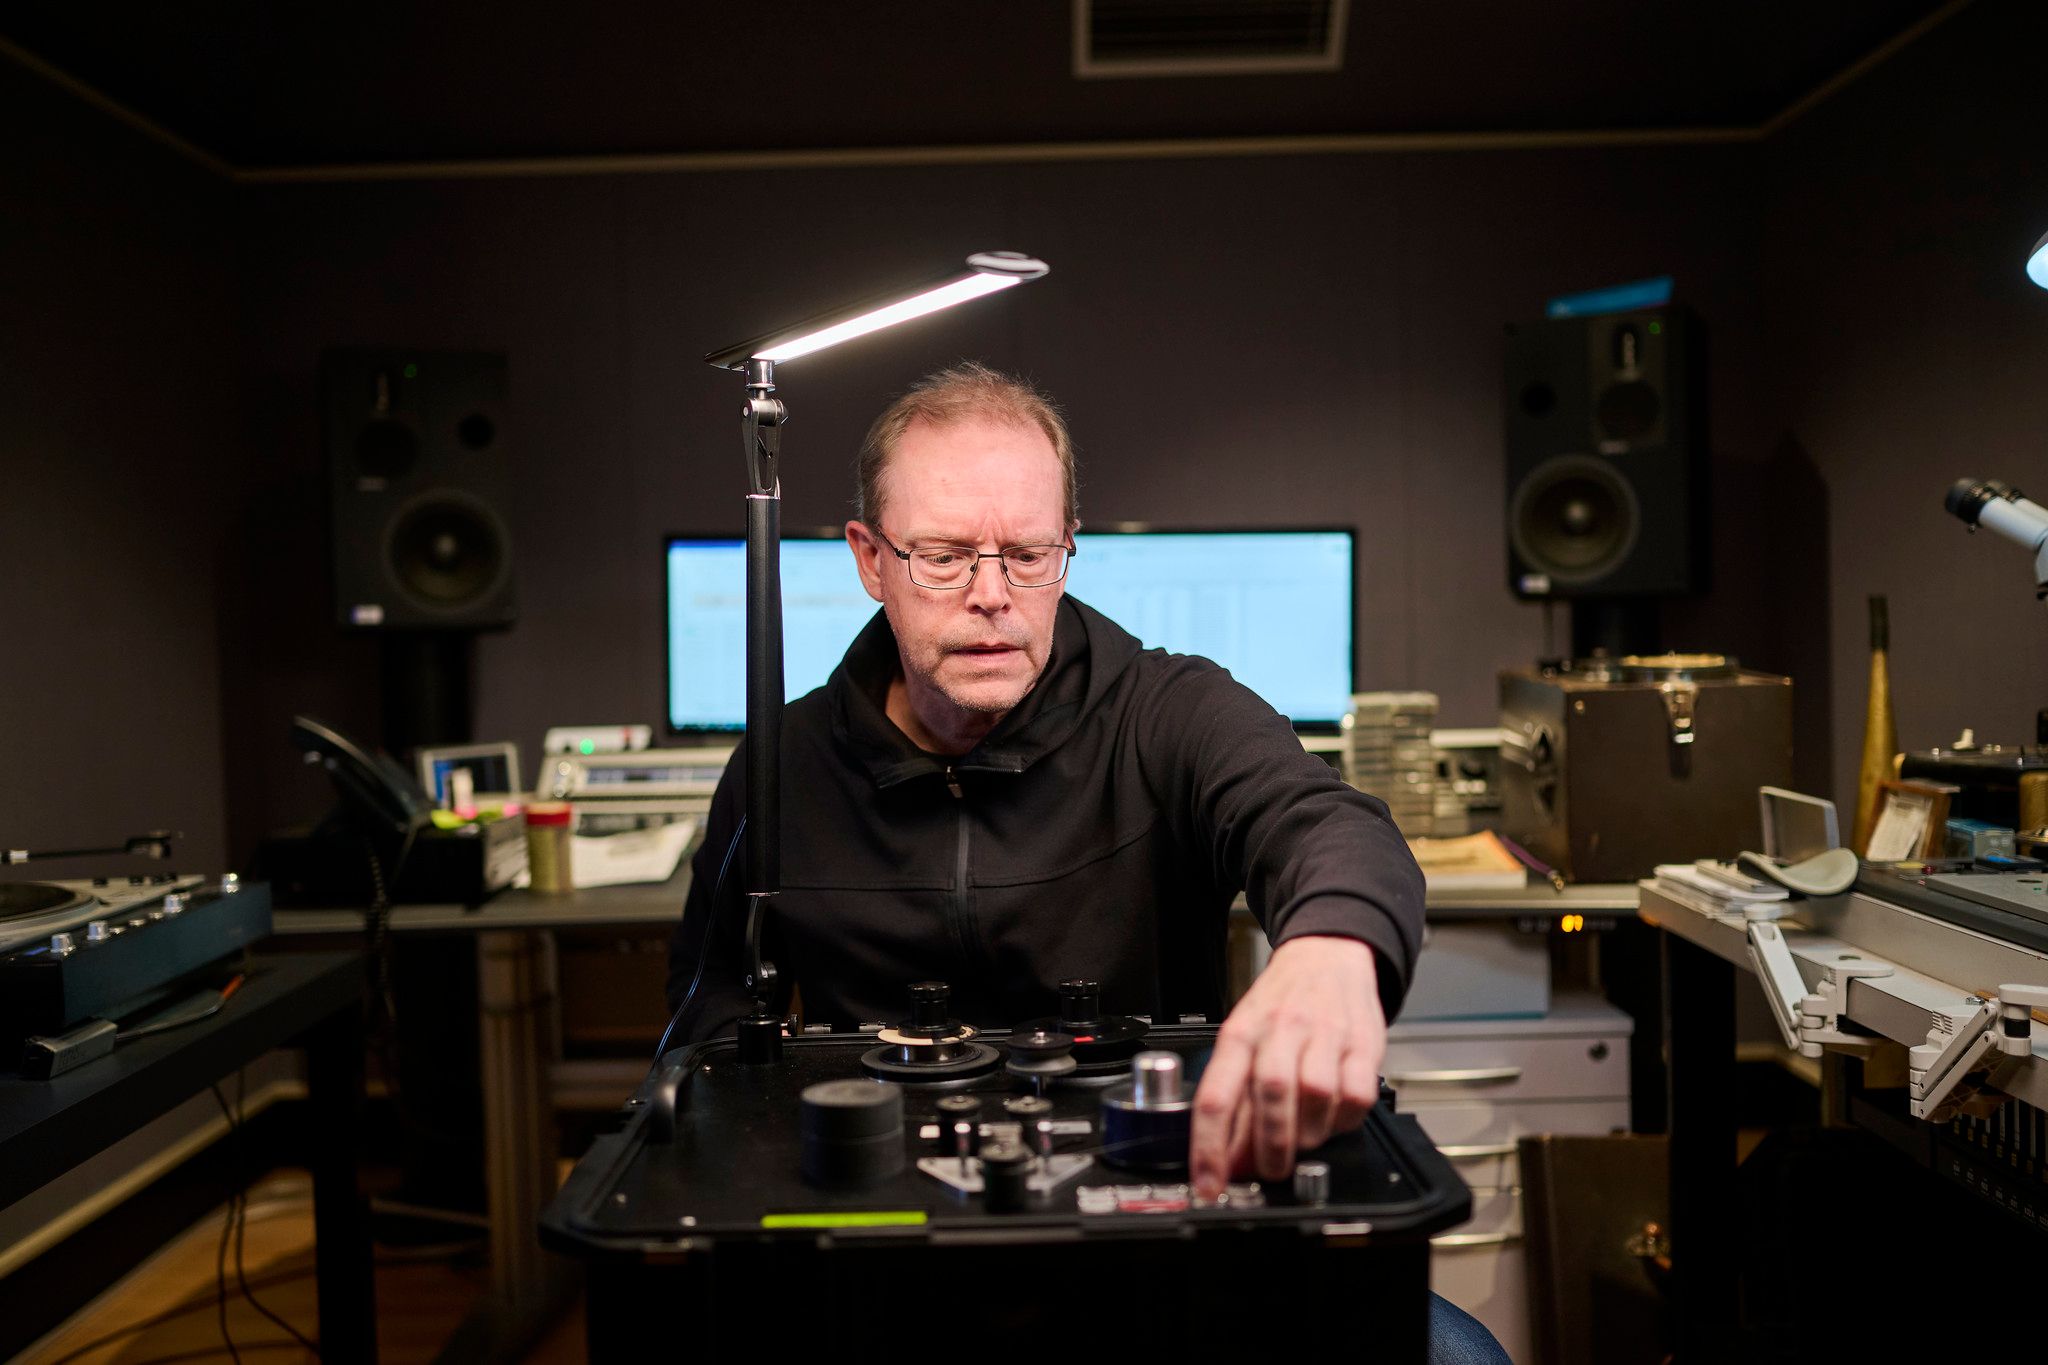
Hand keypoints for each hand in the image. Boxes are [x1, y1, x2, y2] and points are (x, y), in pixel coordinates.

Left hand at [1190, 935, 1385, 1199]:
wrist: (1326, 955)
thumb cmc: (1279, 1005)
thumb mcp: (1244, 1040)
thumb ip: (1236, 1098)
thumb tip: (1228, 1163)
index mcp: (1239, 1034)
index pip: (1216, 1096)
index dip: (1209, 1149)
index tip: (1210, 1186)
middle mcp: (1280, 1031)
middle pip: (1271, 1094)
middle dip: (1269, 1146)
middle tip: (1269, 1171)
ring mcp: (1324, 1035)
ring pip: (1315, 1097)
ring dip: (1308, 1136)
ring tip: (1302, 1141)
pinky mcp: (1363, 1043)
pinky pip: (1356, 1096)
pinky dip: (1344, 1121)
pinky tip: (1334, 1118)